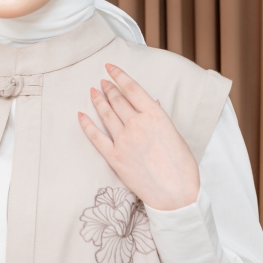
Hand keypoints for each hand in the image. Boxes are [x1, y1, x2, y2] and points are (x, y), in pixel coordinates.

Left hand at [78, 64, 200, 210]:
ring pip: (106, 114)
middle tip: (102, 81)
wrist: (176, 194)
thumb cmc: (182, 166)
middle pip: (118, 100)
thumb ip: (160, 117)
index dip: (119, 76)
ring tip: (92, 92)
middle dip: (108, 88)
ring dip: (98, 101)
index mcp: (155, 115)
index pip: (132, 89)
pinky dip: (87, 125)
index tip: (110, 68)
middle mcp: (137, 124)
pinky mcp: (114, 158)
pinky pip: (96, 137)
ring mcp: (123, 141)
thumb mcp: (175, 135)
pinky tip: (81, 115)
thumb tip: (152, 103)